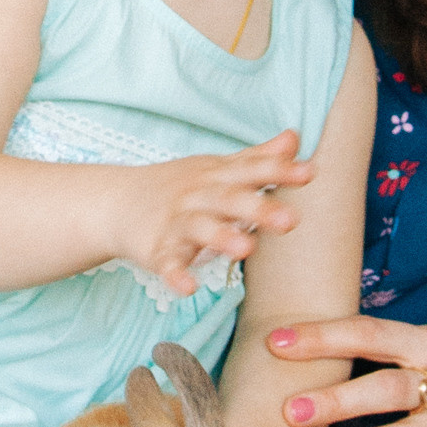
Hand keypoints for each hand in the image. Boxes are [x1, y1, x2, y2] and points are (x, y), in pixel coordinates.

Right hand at [116, 131, 310, 299]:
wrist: (116, 202)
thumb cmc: (179, 186)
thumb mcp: (218, 168)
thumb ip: (258, 158)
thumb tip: (295, 138)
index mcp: (216, 176)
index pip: (251, 170)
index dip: (279, 171)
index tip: (310, 172)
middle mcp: (197, 196)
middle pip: (229, 199)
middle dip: (259, 208)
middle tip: (291, 220)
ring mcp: (175, 223)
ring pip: (200, 229)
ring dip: (221, 237)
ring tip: (247, 248)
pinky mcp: (156, 251)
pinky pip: (167, 264)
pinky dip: (175, 275)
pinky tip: (189, 288)